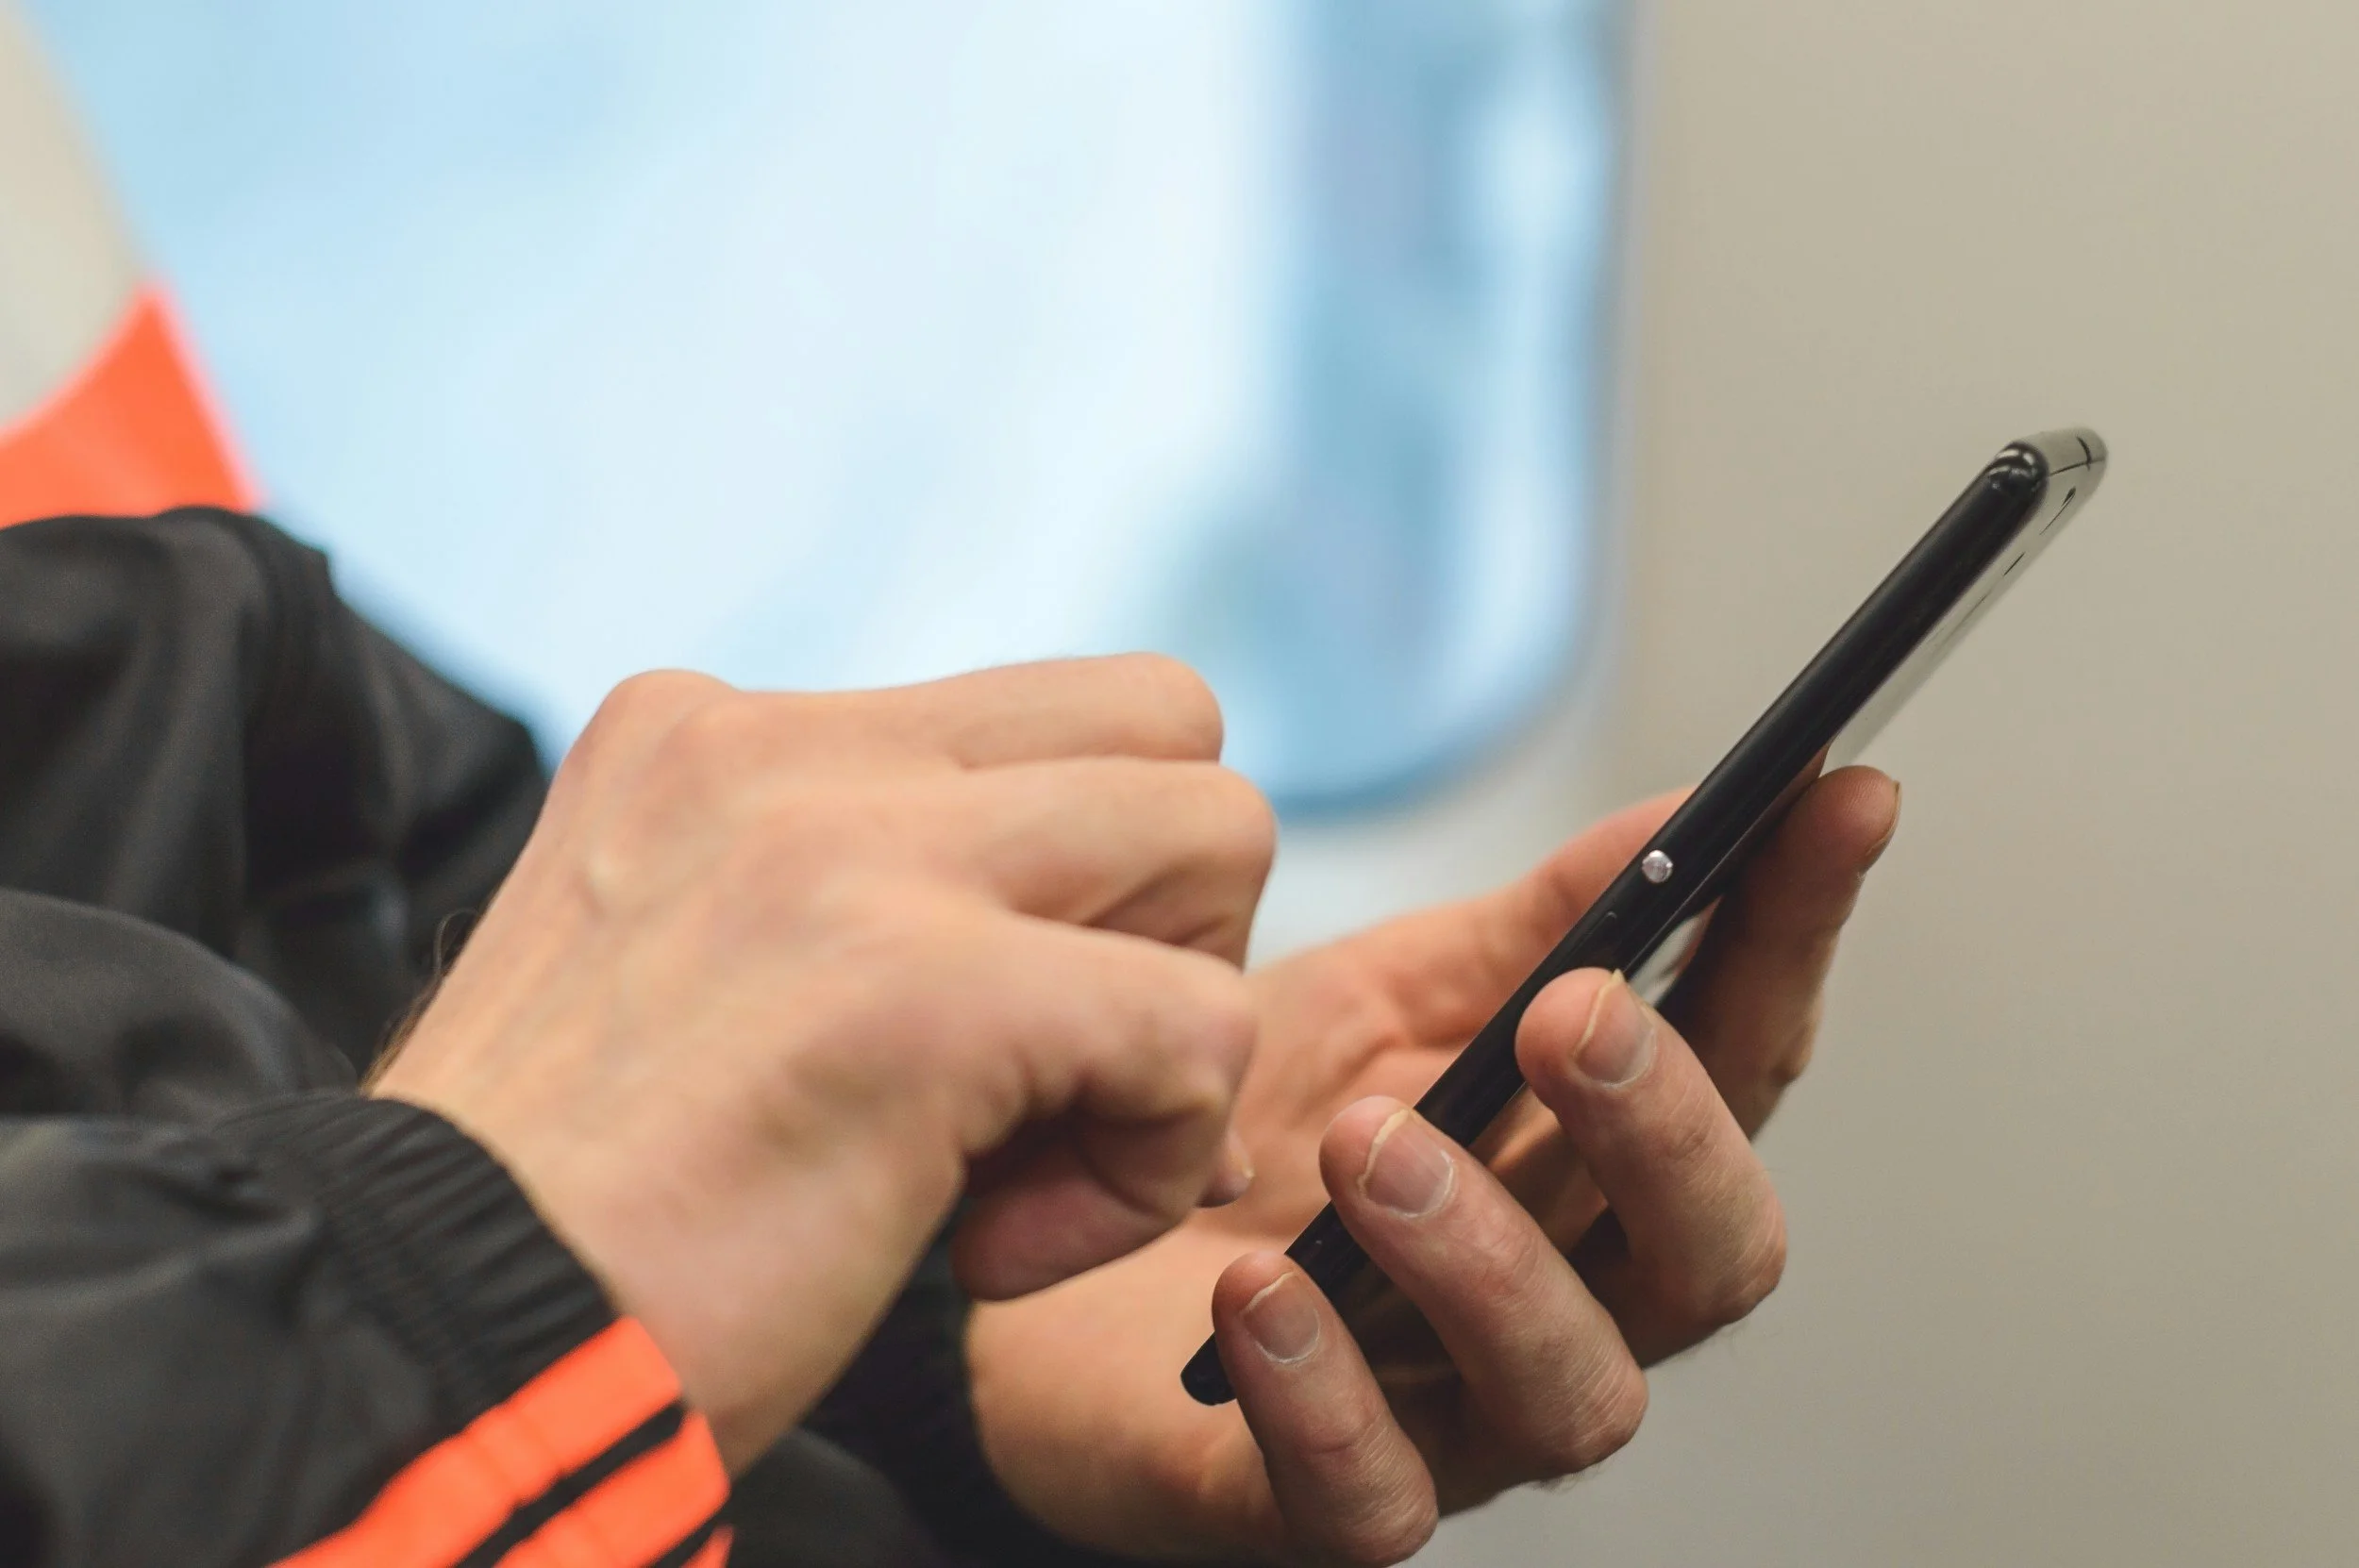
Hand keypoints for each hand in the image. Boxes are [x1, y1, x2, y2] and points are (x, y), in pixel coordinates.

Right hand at [372, 656, 1275, 1468]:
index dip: (1081, 886)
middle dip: (1167, 920)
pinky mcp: (920, 986)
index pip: (1047, 716)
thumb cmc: (578, 1219)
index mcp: (723, 734)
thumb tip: (1121, 963)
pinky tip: (988, 1252)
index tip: (980, 1044)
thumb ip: (861, 906)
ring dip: (1174, 1026)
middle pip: (1166, 726)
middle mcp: (786, 748)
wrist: (414, 1350)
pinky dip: (1145, 1169)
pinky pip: (1202, 1029)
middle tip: (1046, 1078)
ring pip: (1222, 831)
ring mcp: (849, 848)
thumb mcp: (688, 979)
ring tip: (1019, 1164)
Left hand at [969, 767, 1900, 1562]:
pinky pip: (1367, 1498)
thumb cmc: (1249, 1132)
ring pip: (1570, 1390)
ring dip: (1488, 1258)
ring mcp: (1452, 1417)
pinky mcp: (1312, 1505)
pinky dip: (1325, 1398)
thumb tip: (1681, 807)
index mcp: (1594, 1164)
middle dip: (1666, 1130)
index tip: (1834, 801)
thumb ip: (1535, 924)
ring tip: (1369, 1142)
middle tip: (1575, 1016)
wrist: (1054, 1239)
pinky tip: (1258, 1296)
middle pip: (1711, 1256)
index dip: (1794, 936)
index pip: (1740, 1058)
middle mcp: (1563, 1299)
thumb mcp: (1389, 999)